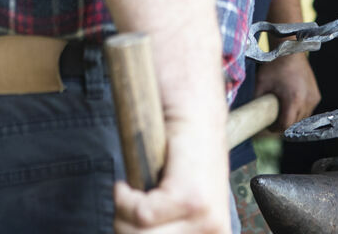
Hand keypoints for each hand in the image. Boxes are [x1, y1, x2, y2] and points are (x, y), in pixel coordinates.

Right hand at [113, 113, 230, 232]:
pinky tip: (131, 183)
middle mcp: (214, 233)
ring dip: (123, 215)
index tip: (134, 229)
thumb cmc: (181, 160)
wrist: (193, 115)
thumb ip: (169, 230)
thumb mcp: (181, 208)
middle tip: (130, 207)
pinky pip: (140, 214)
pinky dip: (124, 196)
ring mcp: (205, 218)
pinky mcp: (190, 198)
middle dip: (126, 229)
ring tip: (133, 194)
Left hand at [253, 51, 320, 129]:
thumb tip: (250, 115)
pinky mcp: (316, 95)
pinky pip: (308, 110)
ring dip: (293, 119)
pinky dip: (300, 111)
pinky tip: (292, 104)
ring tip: (283, 112)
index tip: (268, 126)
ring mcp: (313, 98)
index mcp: (293, 100)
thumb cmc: (274, 66)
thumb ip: (256, 101)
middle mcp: (306, 101)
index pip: (285, 125)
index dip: (275, 129)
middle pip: (295, 124)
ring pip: (303, 119)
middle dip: (283, 125)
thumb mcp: (261, 83)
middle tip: (273, 120)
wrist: (290, 51)